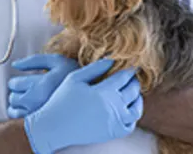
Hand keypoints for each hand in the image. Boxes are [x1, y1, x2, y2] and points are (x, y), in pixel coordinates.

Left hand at [8, 54, 78, 117]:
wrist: (90, 92)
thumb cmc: (72, 74)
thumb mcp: (55, 61)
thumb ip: (34, 60)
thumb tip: (15, 64)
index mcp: (40, 85)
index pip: (15, 84)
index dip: (16, 81)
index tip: (22, 81)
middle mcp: (37, 102)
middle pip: (13, 97)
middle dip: (16, 92)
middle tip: (25, 89)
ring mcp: (38, 114)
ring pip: (13, 110)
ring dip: (16, 103)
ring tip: (27, 98)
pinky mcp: (41, 123)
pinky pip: (19, 120)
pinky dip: (20, 113)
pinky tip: (30, 107)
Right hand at [24, 59, 142, 153]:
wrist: (54, 127)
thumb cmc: (62, 99)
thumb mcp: (75, 78)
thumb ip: (95, 68)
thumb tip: (113, 60)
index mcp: (103, 92)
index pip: (124, 77)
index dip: (130, 70)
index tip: (134, 64)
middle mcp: (112, 108)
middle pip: (132, 91)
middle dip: (134, 81)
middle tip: (132, 75)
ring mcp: (114, 123)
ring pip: (136, 109)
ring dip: (138, 98)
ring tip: (133, 91)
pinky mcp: (112, 133)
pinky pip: (130, 124)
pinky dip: (134, 115)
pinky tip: (128, 107)